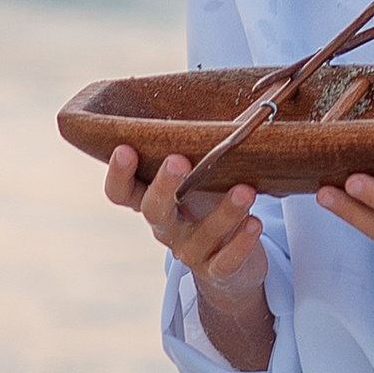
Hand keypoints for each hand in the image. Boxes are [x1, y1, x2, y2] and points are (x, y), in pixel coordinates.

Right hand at [103, 145, 275, 370]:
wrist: (231, 266)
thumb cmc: (212, 205)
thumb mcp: (200, 179)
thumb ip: (197, 152)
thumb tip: (214, 101)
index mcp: (153, 201)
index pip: (121, 192)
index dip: (118, 173)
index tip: (125, 148)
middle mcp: (165, 228)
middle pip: (154, 211)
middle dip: (164, 185)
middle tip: (178, 161)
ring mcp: (189, 251)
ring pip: (200, 235)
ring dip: (224, 212)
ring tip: (246, 190)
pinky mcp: (217, 271)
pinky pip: (226, 261)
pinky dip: (242, 242)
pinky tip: (255, 223)